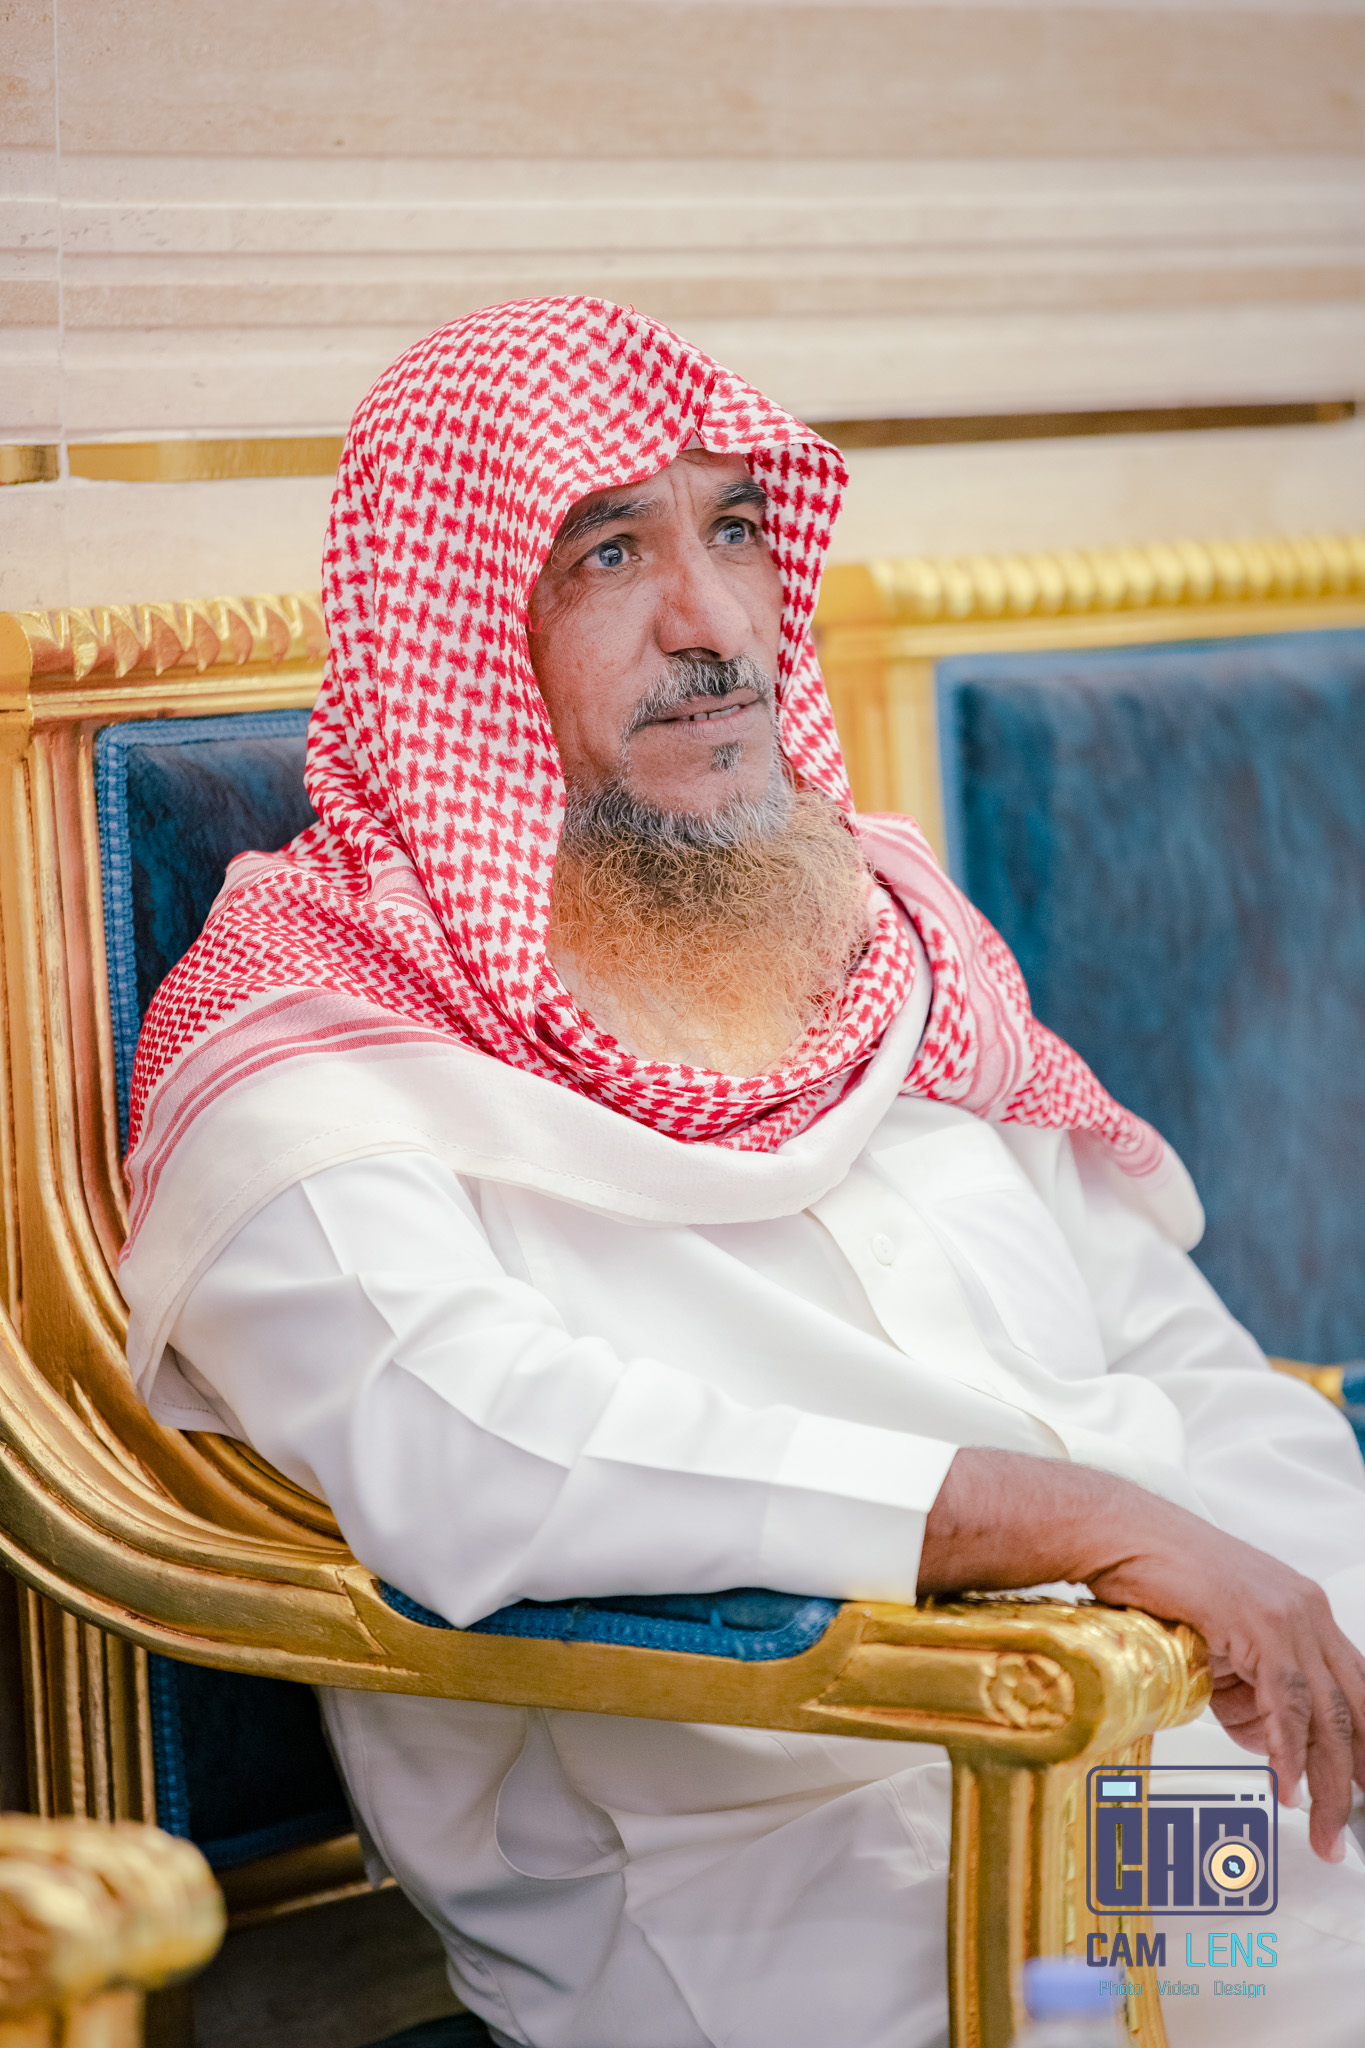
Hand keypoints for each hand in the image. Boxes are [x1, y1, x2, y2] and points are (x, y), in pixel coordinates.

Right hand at [918, 1448, 1364, 1859]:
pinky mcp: (1259, 1622)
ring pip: (1328, 1713)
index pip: (1356, 1693)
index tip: (1358, 1794)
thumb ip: (1250, 1691)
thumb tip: (1269, 1743)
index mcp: (1306, 1613)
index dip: (1362, 1749)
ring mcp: (1287, 1615)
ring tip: (1323, 1829)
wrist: (1118, 1534)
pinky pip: (1286, 1702)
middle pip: (1353, 1710)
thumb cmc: (1156, 1580)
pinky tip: (1287, 1784)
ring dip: (1328, 1781)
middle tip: (1344, 1832)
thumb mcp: (1218, 1644)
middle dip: (1354, 1778)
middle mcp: (1308, 1612)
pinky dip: (1289, 1750)